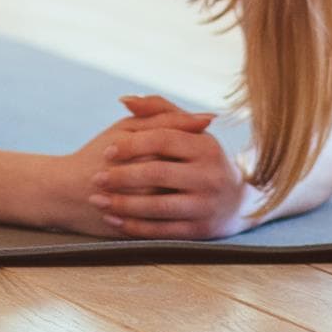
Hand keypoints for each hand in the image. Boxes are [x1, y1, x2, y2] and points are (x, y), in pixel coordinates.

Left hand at [89, 95, 250, 239]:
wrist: (235, 202)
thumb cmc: (198, 157)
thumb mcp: (187, 131)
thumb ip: (158, 110)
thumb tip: (124, 100)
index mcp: (207, 147)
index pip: (163, 140)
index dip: (131, 145)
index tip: (107, 151)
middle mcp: (211, 177)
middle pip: (158, 173)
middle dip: (122, 177)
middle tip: (96, 179)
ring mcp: (207, 206)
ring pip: (159, 207)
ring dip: (124, 205)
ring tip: (98, 201)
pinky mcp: (201, 231)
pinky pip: (164, 231)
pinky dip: (135, 227)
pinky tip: (113, 220)